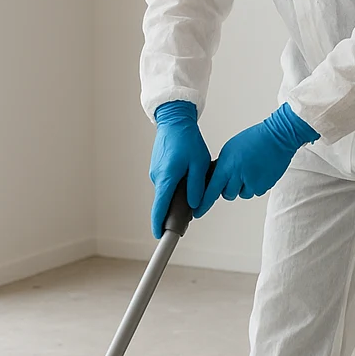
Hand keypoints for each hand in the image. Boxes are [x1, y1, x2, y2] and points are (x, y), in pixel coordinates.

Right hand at [150, 102, 211, 238]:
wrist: (175, 120)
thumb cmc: (187, 139)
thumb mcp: (198, 164)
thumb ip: (196, 186)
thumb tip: (194, 204)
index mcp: (166, 178)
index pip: (160, 207)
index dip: (159, 223)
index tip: (159, 235)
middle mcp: (157, 177)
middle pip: (164, 202)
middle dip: (175, 210)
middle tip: (189, 212)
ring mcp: (155, 173)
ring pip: (167, 192)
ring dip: (177, 195)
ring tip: (193, 185)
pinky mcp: (158, 168)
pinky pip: (166, 183)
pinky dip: (175, 186)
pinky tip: (187, 177)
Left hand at [196, 104, 318, 216]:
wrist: (278, 136)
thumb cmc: (253, 139)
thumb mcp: (230, 149)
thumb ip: (222, 166)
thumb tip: (214, 180)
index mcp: (227, 165)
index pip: (212, 190)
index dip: (204, 203)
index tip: (197, 212)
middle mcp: (239, 175)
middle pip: (227, 194)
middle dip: (229, 188)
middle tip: (236, 175)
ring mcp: (253, 182)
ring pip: (243, 194)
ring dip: (243, 187)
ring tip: (250, 169)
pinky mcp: (265, 186)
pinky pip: (256, 192)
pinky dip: (256, 185)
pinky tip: (259, 171)